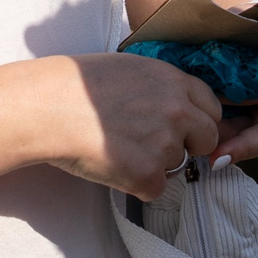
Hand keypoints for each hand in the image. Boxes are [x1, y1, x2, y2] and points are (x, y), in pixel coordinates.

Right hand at [42, 54, 223, 198]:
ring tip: (118, 149)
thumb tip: (176, 106)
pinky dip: (135, 184)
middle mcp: (177, 110)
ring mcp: (166, 144)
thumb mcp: (128, 68)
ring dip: (156, 164)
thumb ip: (160, 86)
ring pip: (178, 165)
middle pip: (208, 138)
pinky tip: (110, 165)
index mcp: (173, 81)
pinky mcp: (148, 174)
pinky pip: (155, 189)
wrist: (46, 107)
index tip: (180, 126)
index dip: (196, 119)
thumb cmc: (76, 84)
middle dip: (187, 145)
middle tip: (152, 145)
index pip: (211, 107)